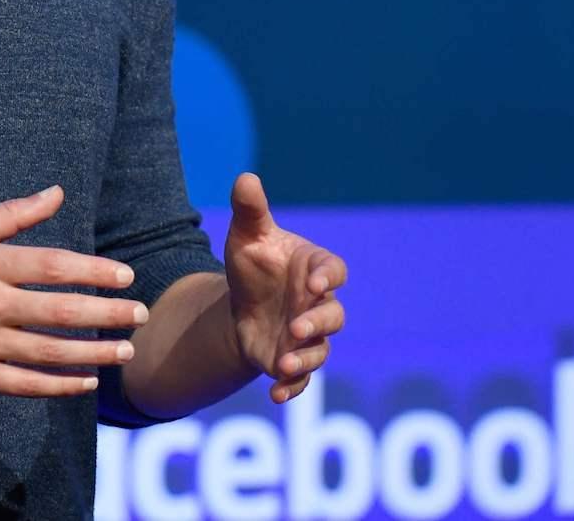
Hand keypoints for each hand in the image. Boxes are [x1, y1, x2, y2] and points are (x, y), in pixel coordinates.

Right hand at [0, 184, 151, 397]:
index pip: (51, 265)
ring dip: (92, 352)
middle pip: (58, 310)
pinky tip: (86, 382)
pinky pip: (23, 385)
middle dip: (106, 314)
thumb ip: (10, 214)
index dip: (93, 271)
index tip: (125, 277)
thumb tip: (56, 193)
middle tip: (141, 315)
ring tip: (125, 351)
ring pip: (47, 352)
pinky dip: (58, 385)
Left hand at [224, 172, 347, 403]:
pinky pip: (302, 378)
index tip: (315, 282)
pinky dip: (292, 387)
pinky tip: (275, 394)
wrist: (240, 302)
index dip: (328, 277)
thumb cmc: (253, 263)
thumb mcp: (246, 236)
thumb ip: (250, 210)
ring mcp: (308, 335)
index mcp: (314, 269)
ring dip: (306, 358)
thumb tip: (245, 178)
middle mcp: (318, 304)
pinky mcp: (292, 359)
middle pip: (333, 316)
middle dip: (318, 322)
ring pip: (320, 350)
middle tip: (297, 327)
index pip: (333, 271)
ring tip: (284, 362)